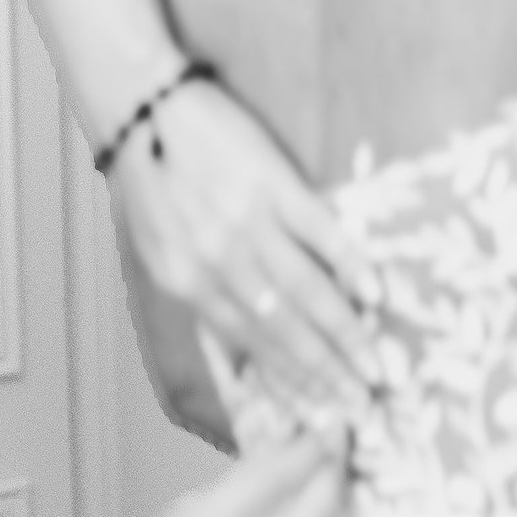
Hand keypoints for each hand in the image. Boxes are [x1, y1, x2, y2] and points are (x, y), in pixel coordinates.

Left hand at [107, 77, 380, 417]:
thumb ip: (201, 293)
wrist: (140, 106)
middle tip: (363, 403)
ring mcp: (248, 225)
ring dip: (345, 335)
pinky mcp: (273, 185)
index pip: (250, 344)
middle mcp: (218, 263)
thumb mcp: (160, 249)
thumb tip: (242, 344)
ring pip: (304, 293)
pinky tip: (375, 293)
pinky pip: (319, 233)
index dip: (291, 380)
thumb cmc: (151, 177)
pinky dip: (349, 265)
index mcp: (187, 283)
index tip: (325, 410)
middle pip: (283, 330)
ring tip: (375, 365)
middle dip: (327, 373)